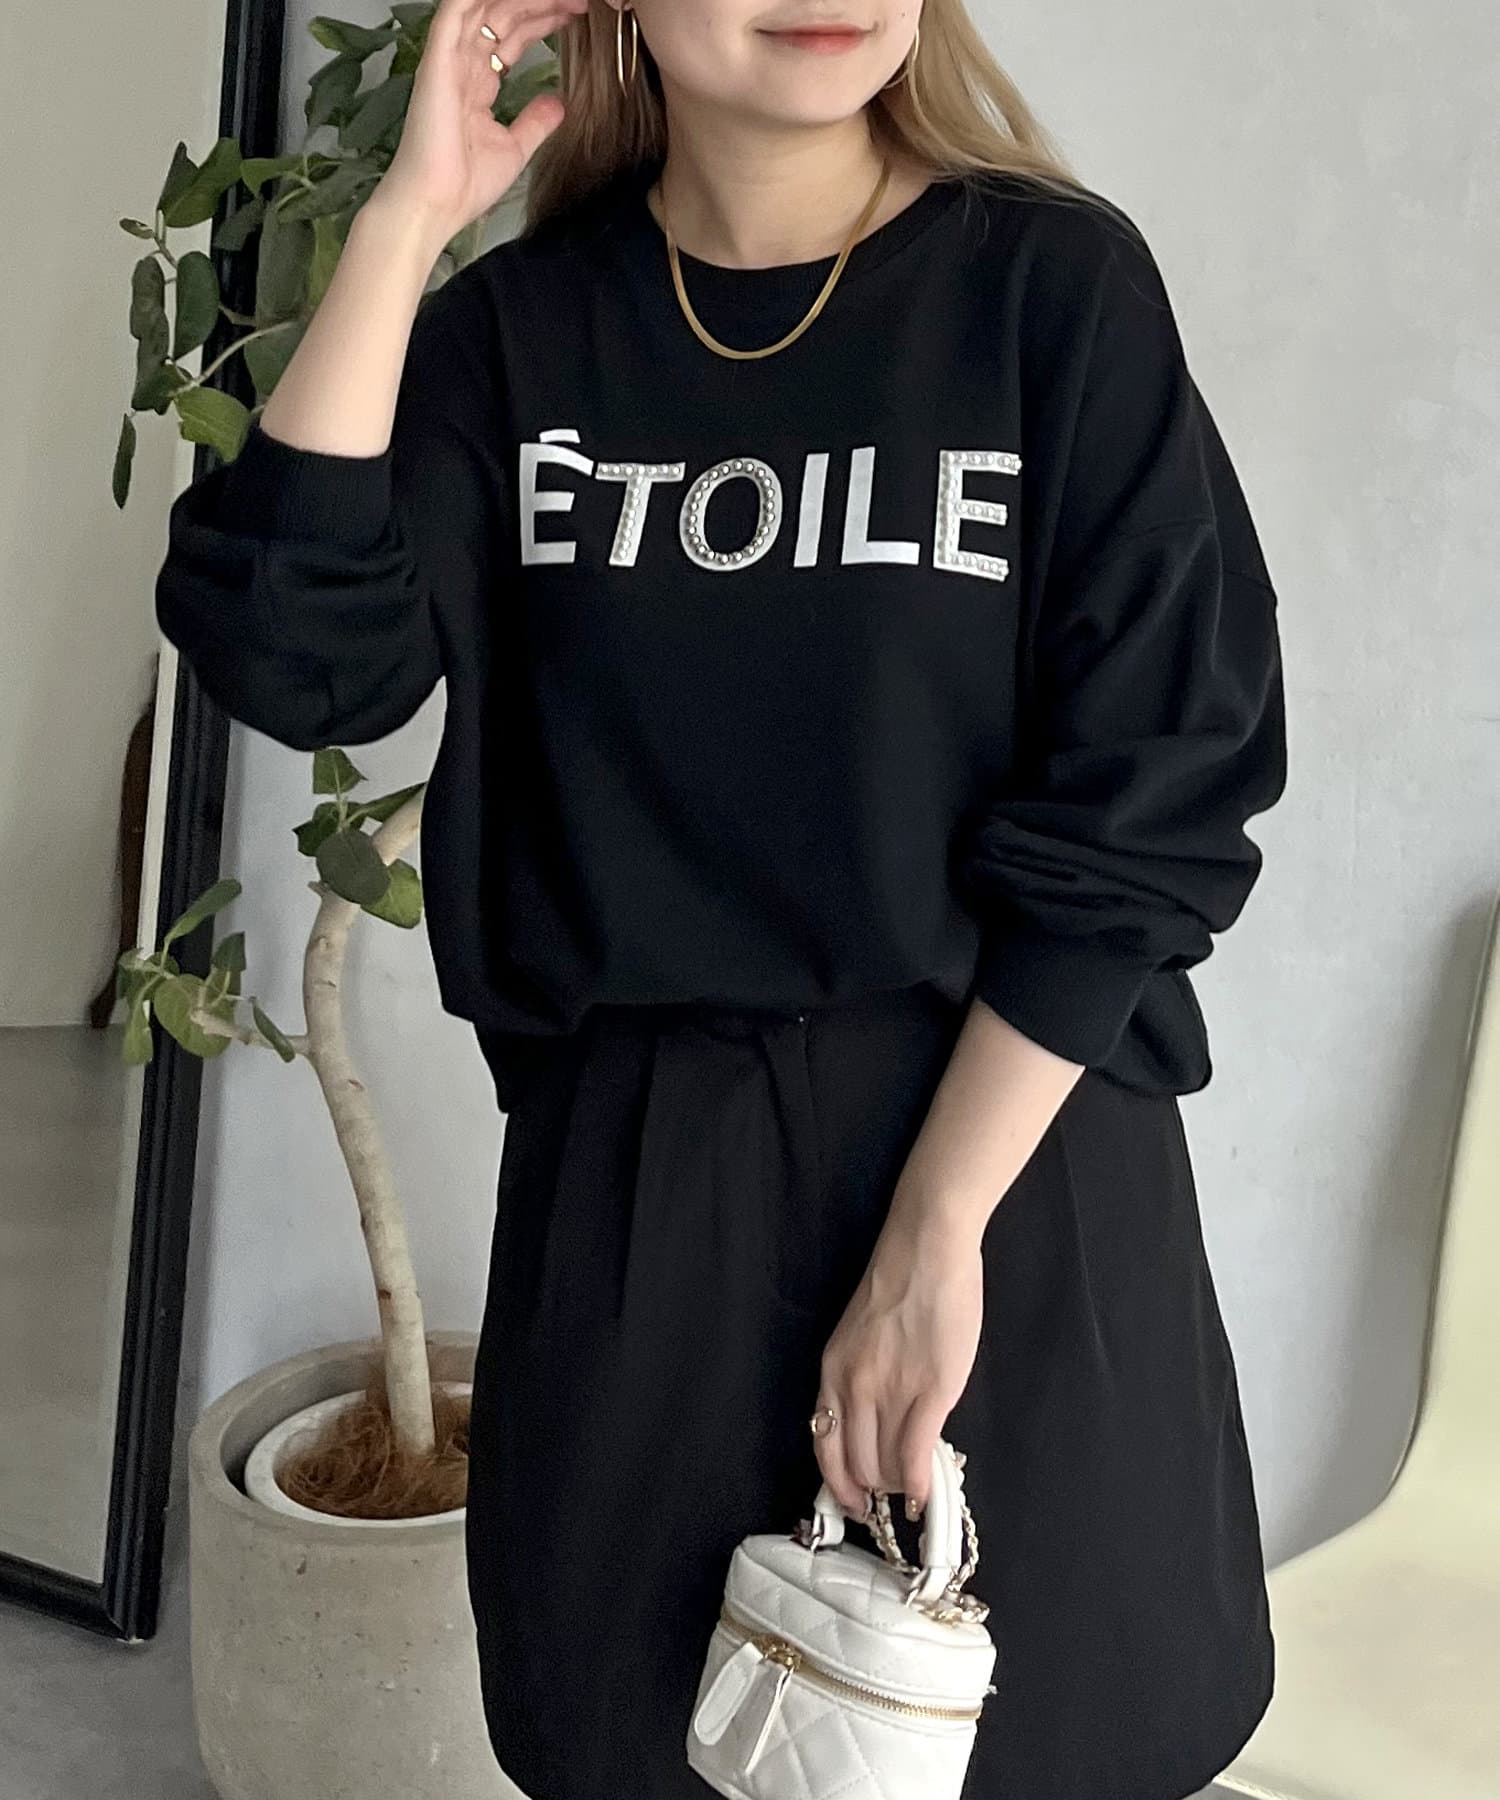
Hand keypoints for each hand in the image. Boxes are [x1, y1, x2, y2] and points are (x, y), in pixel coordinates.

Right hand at [374, 0, 589, 242]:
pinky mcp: (439, 60)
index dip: (541, 21)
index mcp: (477, 84)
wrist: (436, 204)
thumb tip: (557, 104)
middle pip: (502, 16)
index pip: (512, 36)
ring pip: (483, 7)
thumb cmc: (465, 185)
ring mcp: (449, 59)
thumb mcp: (514, 149)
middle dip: (539, 4)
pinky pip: (456, 11)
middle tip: (576, 1)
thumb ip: (535, 122)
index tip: (573, 14)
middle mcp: (462, 65)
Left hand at [813, 1204, 984, 1523]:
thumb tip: (878, 1424)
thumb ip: (863, 1378)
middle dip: (873, 1490)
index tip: (852, 1501)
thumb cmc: (900, 1283)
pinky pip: (917, 1454)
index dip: (837, 1483)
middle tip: (890, 1498)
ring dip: (898, 1486)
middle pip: (856, 1464)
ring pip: (886, 1465)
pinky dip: (920, 1484)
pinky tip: (925, 1495)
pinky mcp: (931, 1391)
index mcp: (833, 1371)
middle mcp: (854, 1386)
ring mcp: (892, 1390)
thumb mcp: (860, 1336)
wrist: (928, 1249)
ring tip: (911, 1489)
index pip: (824, 1445)